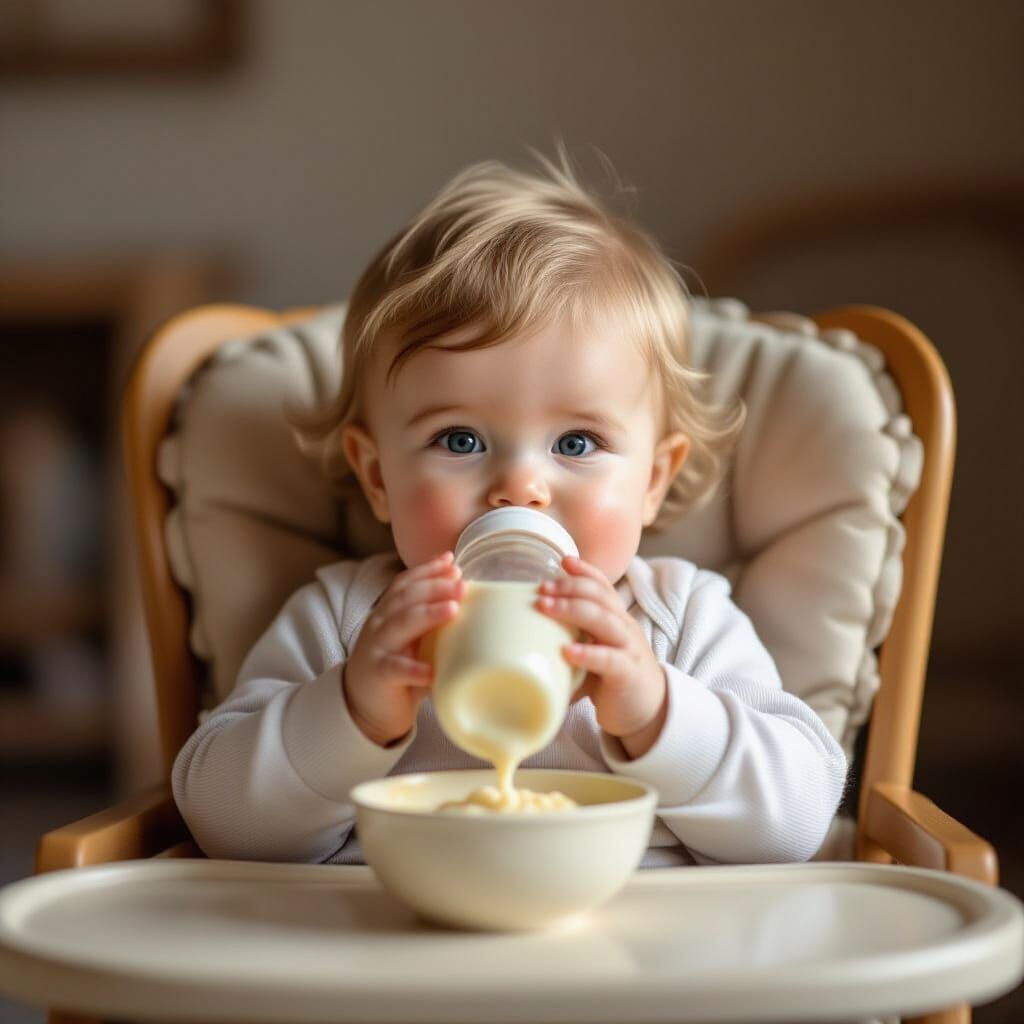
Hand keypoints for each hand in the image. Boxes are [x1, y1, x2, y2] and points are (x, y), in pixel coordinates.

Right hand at [343, 550, 464, 746]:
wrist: (364, 705)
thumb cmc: (397, 667)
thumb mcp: (413, 639)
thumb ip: (432, 624)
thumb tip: (474, 607)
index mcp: (389, 612)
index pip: (406, 583)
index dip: (427, 570)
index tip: (451, 562)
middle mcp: (380, 624)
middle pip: (407, 598)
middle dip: (436, 587)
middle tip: (462, 584)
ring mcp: (377, 648)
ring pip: (401, 624)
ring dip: (428, 614)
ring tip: (453, 610)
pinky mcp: (378, 674)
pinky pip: (396, 668)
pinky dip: (414, 669)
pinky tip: (432, 672)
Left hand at [535, 554, 667, 758]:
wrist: (649, 711)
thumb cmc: (613, 679)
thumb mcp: (593, 652)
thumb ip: (569, 642)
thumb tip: (523, 640)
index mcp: (616, 619)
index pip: (602, 586)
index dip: (585, 571)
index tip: (563, 560)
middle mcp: (624, 627)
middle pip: (600, 596)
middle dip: (570, 587)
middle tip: (542, 588)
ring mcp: (628, 649)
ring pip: (604, 620)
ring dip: (573, 610)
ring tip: (546, 607)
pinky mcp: (627, 674)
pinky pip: (609, 659)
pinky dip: (588, 653)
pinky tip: (568, 652)